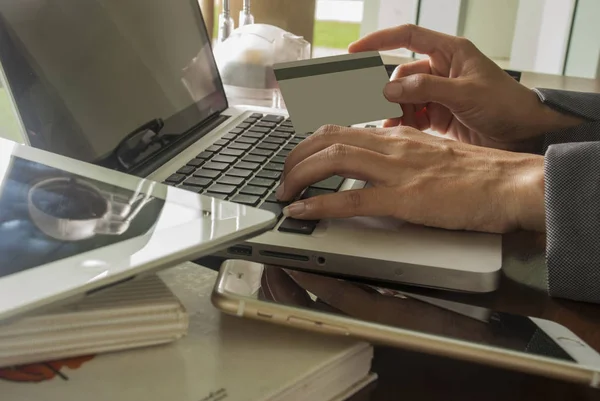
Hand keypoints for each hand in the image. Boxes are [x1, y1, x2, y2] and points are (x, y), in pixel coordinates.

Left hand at [277, 124, 544, 233]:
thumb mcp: (433, 156)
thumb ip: (403, 159)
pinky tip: (302, 211)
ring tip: (283, 193)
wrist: (513, 184)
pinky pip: (350, 199)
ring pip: (331, 160)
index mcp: (398, 136)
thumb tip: (379, 171)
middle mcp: (392, 145)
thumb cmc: (480, 175)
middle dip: (295, 157)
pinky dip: (319, 204)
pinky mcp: (405, 199)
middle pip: (327, 139)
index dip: (311, 142)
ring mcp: (397, 170)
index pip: (342, 128)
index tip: (298, 156)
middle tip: (283, 177)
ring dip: (298, 176)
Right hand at [348, 24, 583, 151]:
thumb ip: (427, 89)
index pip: (408, 37)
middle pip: (400, 75)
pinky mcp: (436, 116)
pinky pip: (410, 116)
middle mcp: (440, 70)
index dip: (380, 40)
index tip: (355, 51)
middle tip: (379, 107)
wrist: (524, 133)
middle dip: (389, 92)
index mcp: (450, 52)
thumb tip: (391, 89)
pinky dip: (402, 125)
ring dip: (395, 112)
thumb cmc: (507, 104)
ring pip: (402, 98)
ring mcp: (437, 94)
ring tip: (392, 126)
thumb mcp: (466, 93)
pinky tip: (399, 133)